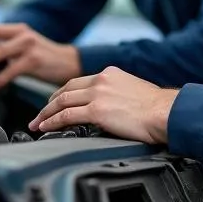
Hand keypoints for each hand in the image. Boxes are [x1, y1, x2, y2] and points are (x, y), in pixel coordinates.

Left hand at [0, 23, 81, 90]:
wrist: (69, 63)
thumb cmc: (44, 56)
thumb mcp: (25, 46)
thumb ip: (7, 47)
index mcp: (19, 30)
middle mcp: (23, 35)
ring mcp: (29, 46)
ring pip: (2, 50)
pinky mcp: (35, 60)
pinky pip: (13, 69)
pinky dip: (1, 77)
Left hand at [29, 67, 178, 143]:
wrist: (166, 112)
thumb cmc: (158, 108)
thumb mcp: (134, 91)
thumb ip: (118, 94)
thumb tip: (112, 107)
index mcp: (110, 74)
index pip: (79, 82)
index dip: (62, 92)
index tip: (55, 101)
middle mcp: (101, 81)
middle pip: (65, 90)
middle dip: (49, 102)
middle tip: (40, 113)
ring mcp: (98, 95)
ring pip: (62, 101)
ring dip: (46, 113)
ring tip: (37, 123)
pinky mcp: (97, 111)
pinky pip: (67, 116)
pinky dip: (52, 121)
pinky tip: (45, 127)